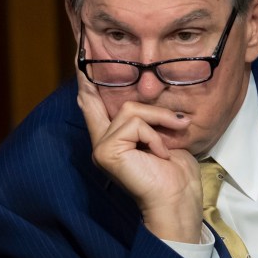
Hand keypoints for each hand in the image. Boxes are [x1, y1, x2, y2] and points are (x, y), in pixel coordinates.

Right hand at [76, 70, 203, 243]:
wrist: (177, 200)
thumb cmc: (175, 174)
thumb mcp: (163, 137)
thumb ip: (148, 118)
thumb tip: (148, 93)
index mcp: (113, 140)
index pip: (93, 104)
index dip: (85, 81)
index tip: (79, 57)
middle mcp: (102, 143)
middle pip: (123, 104)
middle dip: (155, 112)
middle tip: (178, 124)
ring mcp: (102, 147)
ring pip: (132, 110)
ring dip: (160, 122)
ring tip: (174, 141)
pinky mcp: (107, 151)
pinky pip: (135, 124)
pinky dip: (155, 136)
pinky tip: (161, 155)